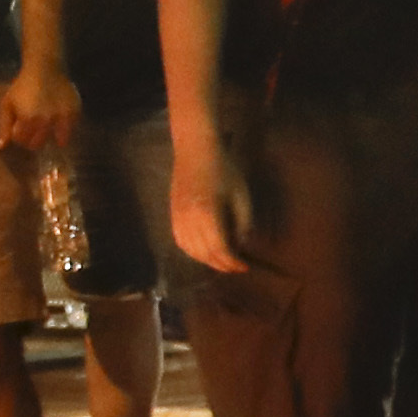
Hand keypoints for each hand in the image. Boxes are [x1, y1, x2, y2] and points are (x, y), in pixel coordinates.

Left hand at [0, 61, 78, 158]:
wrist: (44, 68)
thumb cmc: (22, 87)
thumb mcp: (7, 104)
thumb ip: (4, 127)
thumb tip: (0, 147)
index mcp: (27, 119)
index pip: (22, 141)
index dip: (19, 134)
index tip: (19, 126)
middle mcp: (45, 121)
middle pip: (38, 144)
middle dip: (32, 139)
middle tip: (32, 127)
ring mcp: (62, 118)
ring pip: (57, 141)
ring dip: (50, 135)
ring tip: (45, 124)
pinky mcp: (74, 113)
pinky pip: (70, 130)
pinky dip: (65, 129)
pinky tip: (58, 119)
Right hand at [168, 128, 251, 276]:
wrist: (195, 150)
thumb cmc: (223, 169)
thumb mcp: (241, 195)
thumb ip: (243, 223)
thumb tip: (240, 244)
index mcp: (208, 214)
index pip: (220, 249)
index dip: (233, 262)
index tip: (244, 266)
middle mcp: (190, 220)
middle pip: (204, 253)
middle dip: (221, 264)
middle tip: (235, 266)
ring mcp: (178, 218)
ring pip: (190, 250)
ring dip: (206, 260)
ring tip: (221, 260)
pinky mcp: (173, 214)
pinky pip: (180, 241)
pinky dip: (192, 251)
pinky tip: (203, 250)